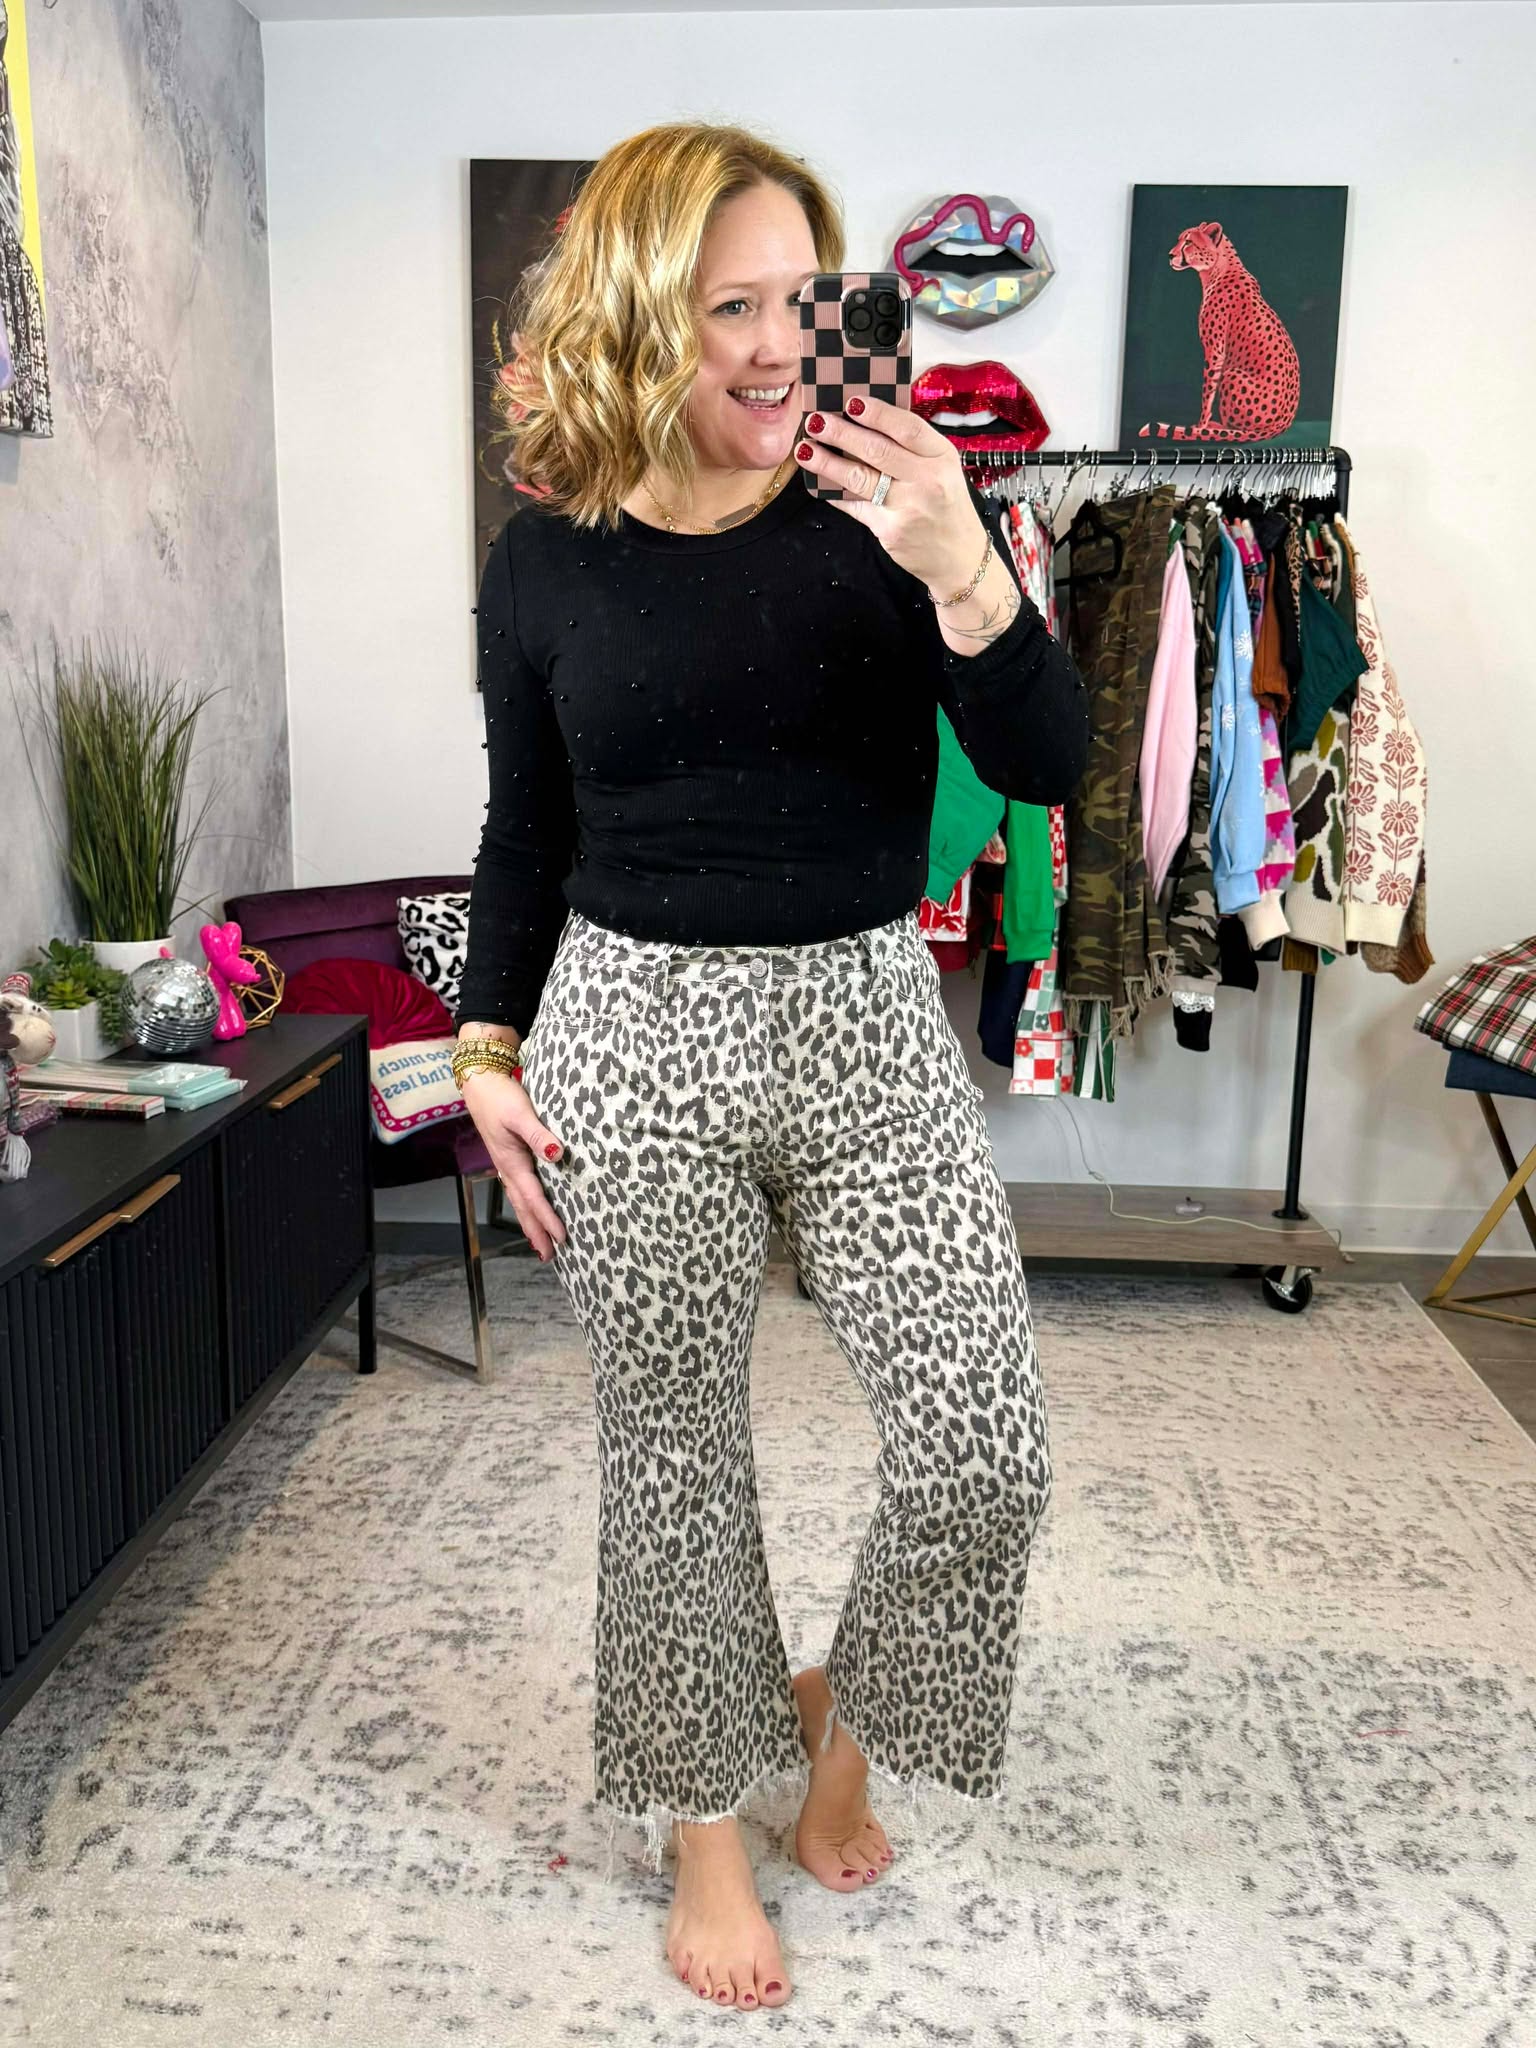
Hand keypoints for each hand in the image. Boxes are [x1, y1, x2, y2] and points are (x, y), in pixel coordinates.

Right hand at [461, 1067, 568, 1261]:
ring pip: (519, 1201)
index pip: (533, 1197)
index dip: (547, 1218)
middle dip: (536, 1232)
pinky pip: (518, 1190)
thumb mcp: (520, 1113)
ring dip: (531, 1223)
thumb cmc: (500, 1096)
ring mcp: (506, 1165)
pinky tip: (531, 1210)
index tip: (561, 1238)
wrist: (480, 1083)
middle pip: (523, 1207)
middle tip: (549, 1256)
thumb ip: (538, 1134)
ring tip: (541, 1244)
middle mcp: (508, 1168)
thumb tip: (556, 1153)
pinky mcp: (508, 1158)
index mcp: (512, 1162)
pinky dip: (526, 1206)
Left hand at [794, 393, 986, 593]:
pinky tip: (817, 482)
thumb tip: (863, 423)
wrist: (959, 557)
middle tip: (816, 421)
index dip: (877, 412)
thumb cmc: (946, 506)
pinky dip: (834, 492)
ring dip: (827, 462)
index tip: (851, 401)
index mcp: (942, 456)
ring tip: (806, 449)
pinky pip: (855, 505)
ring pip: (860, 478)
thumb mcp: (941, 469)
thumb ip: (910, 449)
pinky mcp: (891, 530)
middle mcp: (928, 479)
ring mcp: (909, 507)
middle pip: (878, 450)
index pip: (907, 427)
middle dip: (842, 433)